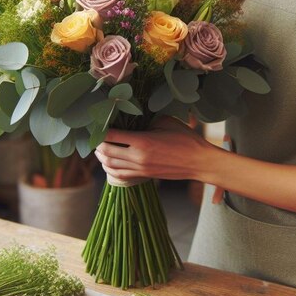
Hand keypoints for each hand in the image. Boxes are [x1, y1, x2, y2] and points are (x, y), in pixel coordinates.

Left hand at [95, 117, 211, 182]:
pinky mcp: (144, 176)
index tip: (98, 124)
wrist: (199, 161)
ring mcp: (141, 169)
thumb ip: (146, 121)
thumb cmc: (185, 139)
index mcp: (142, 141)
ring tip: (100, 150)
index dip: (101, 130)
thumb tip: (133, 120)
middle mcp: (138, 157)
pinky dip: (110, 170)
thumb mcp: (165, 122)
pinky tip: (109, 163)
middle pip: (107, 152)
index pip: (111, 136)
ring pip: (111, 166)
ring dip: (102, 158)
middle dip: (98, 144)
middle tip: (96, 137)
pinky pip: (120, 175)